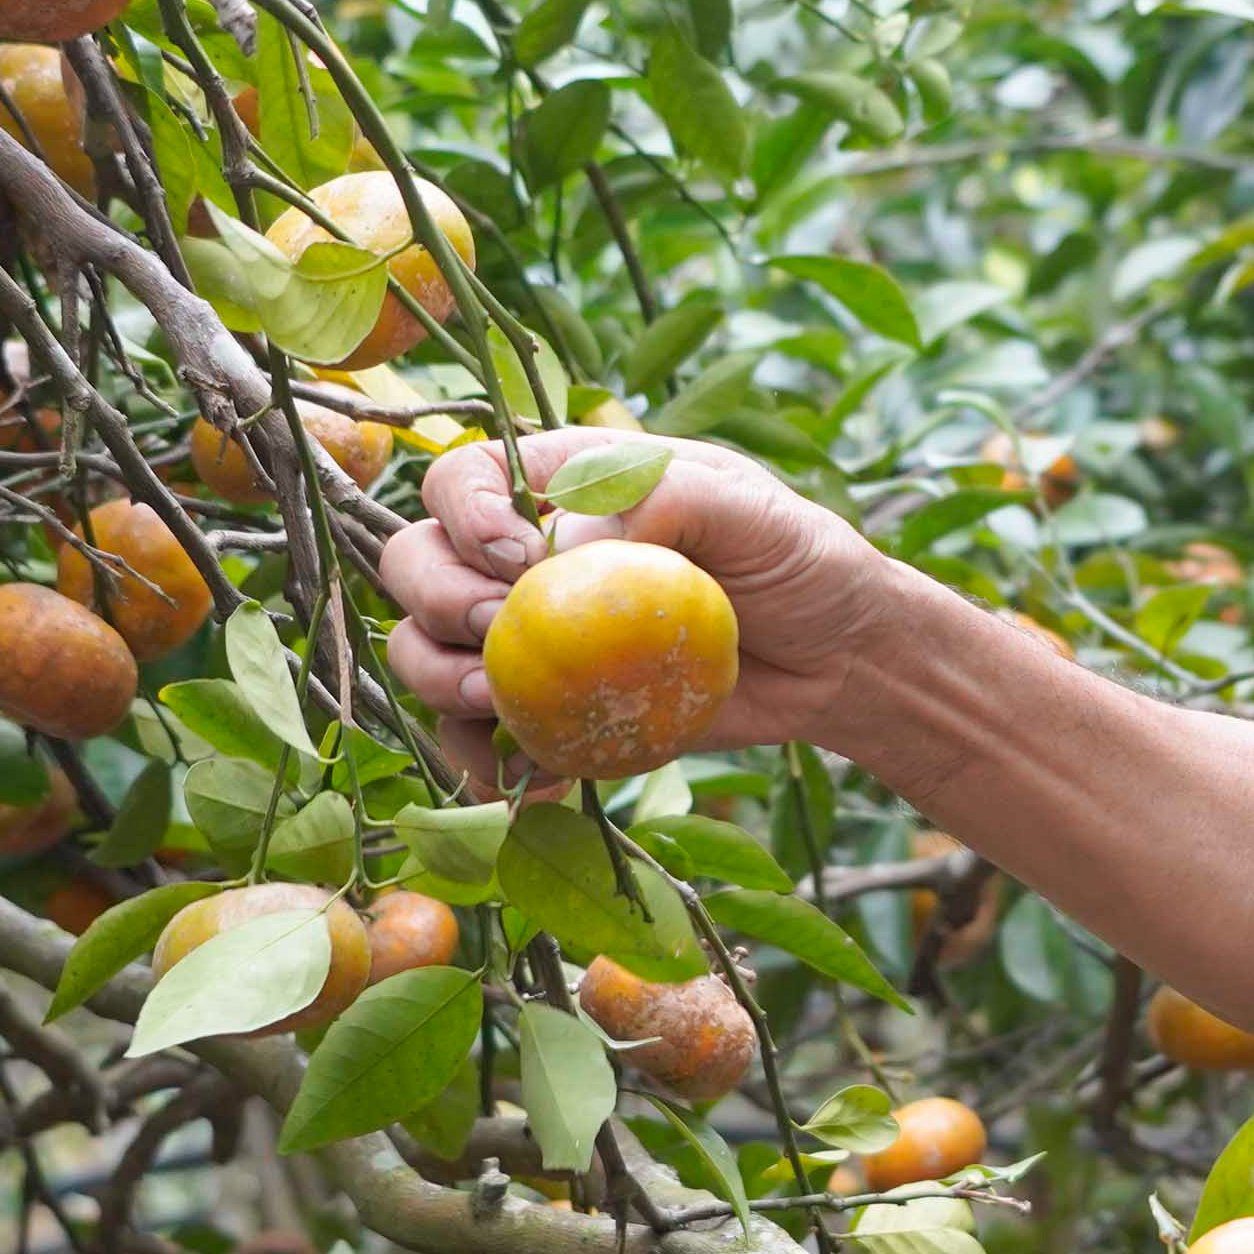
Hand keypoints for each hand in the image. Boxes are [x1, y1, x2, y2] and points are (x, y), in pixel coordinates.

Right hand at [377, 428, 913, 793]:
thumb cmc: (801, 562)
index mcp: (567, 486)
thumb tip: (558, 537)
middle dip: (439, 600)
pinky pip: (473, 736)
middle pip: (416, 562)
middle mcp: (528, 556)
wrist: (838, 661)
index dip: (464, 514)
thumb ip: (662, 499)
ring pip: (424, 649)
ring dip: (442, 679)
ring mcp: (532, 637)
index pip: (463, 479)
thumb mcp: (751, 510)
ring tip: (506, 702)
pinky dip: (481, 759)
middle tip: (505, 633)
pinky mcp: (549, 709)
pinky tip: (532, 775)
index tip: (518, 557)